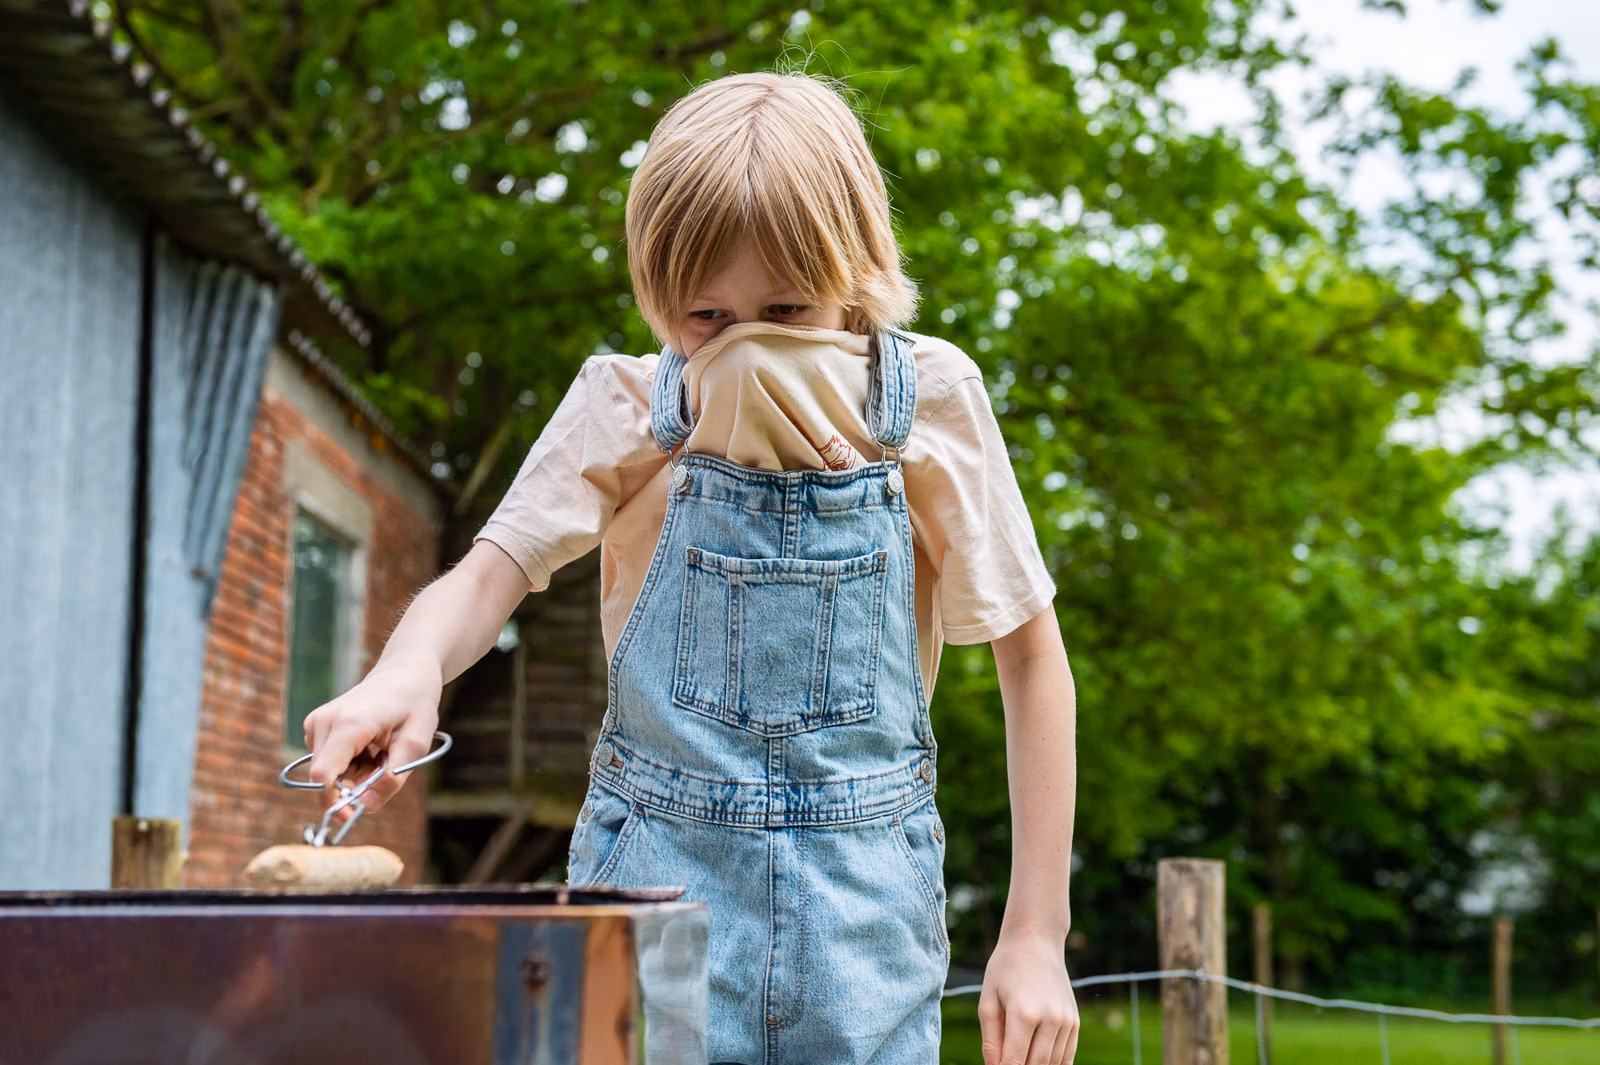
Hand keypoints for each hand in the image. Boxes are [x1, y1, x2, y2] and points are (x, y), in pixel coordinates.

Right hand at [302, 660, 441, 818]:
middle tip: (385, 768)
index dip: (334, 803)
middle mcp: (325, 721)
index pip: (323, 776)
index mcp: (350, 724)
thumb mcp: (417, 744)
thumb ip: (393, 779)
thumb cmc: (415, 703)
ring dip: (354, 773)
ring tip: (381, 751)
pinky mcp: (315, 724)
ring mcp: (317, 721)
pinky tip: (369, 746)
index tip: (352, 815)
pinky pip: (327, 759)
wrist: (404, 671)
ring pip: (327, 770)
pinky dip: (349, 762)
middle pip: (326, 777)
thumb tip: (366, 807)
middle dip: (353, 785)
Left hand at [978, 928, 1079, 1064]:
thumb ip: (990, 1039)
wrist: (1036, 940)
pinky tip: (1039, 1061)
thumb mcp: (988, 1000)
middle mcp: (1049, 1019)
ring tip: (1020, 1057)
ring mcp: (1066, 1021)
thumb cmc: (1006, 968)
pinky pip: (1067, 1056)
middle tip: (1006, 1063)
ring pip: (1052, 1064)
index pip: (1013, 1062)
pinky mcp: (1074, 1021)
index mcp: (1023, 1014)